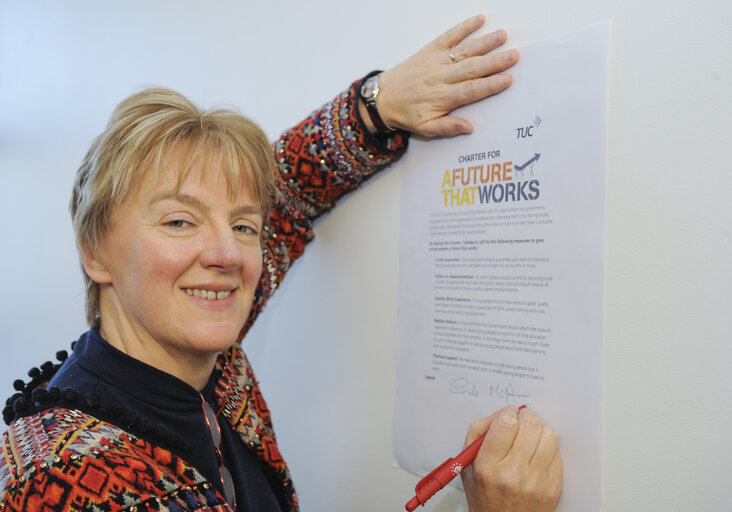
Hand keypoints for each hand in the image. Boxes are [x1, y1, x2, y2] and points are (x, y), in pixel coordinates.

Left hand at [374, 14, 518, 137]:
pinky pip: (449, 36)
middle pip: (472, 69)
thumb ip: (447, 127)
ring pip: (464, 51)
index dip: (490, 85)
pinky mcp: (430, 50)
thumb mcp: (425, 128)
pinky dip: (464, 27)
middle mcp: (441, 77)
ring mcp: (436, 61)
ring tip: (502, 36)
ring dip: (484, 43)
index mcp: (442, 97)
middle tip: (513, 56)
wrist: (383, 97)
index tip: (507, 79)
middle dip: (494, 62)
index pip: (471, 90)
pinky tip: (479, 20)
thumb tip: (468, 128)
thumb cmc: (407, 113)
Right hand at [461, 406, 561, 511]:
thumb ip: (479, 431)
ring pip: (549, 435)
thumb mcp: (468, 463)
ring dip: (539, 431)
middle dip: (526, 416)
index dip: (509, 412)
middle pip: (530, 425)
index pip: (506, 424)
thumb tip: (502, 413)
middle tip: (521, 421)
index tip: (509, 414)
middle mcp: (512, 474)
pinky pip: (557, 453)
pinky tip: (537, 455)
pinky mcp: (552, 488)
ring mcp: (535, 482)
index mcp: (487, 466)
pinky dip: (548, 448)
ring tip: (530, 439)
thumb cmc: (484, 494)